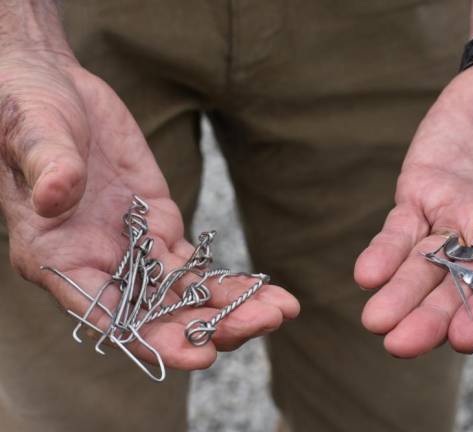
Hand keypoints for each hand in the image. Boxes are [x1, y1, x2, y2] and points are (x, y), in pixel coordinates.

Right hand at [0, 53, 298, 369]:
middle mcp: (99, 264)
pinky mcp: (161, 225)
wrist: (55, 89)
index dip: (151, 339)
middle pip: (157, 314)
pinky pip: (197, 264)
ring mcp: (135, 248)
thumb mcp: (32, 133)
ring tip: (281, 311)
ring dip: (231, 307)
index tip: (199, 353)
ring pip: (185, 294)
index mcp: (57, 257)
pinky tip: (269, 292)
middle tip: (259, 325)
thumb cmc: (28, 111)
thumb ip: (47, 167)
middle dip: (209, 324)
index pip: (106, 313)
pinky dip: (231, 281)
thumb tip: (56, 196)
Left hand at [355, 51, 472, 356]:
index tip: (465, 338)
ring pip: (425, 266)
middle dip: (432, 315)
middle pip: (464, 284)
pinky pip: (400, 232)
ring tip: (375, 322)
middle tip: (400, 345)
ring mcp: (456, 220)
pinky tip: (366, 274)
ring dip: (401, 295)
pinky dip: (384, 252)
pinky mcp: (422, 198)